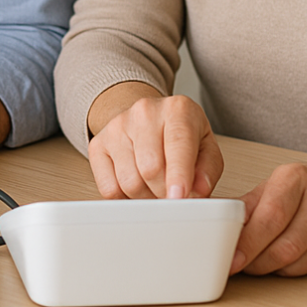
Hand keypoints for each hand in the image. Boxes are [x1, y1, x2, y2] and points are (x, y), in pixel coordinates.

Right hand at [88, 92, 222, 198]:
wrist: (148, 118)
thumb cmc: (179, 137)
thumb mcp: (205, 147)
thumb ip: (208, 170)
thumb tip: (199, 190)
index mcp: (178, 109)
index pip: (178, 144)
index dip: (179, 175)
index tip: (179, 197)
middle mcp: (145, 111)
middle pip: (151, 169)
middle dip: (165, 193)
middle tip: (172, 193)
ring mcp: (118, 125)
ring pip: (129, 182)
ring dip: (145, 197)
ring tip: (154, 185)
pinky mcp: (98, 144)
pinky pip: (109, 188)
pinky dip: (124, 197)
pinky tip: (135, 182)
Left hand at [232, 147, 306, 275]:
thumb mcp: (279, 180)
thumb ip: (251, 203)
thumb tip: (223, 221)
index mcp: (297, 179)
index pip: (271, 216)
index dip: (248, 242)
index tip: (231, 257)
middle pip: (284, 246)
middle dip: (255, 261)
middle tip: (238, 264)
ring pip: (296, 263)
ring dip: (271, 268)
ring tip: (256, 261)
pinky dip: (291, 270)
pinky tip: (282, 261)